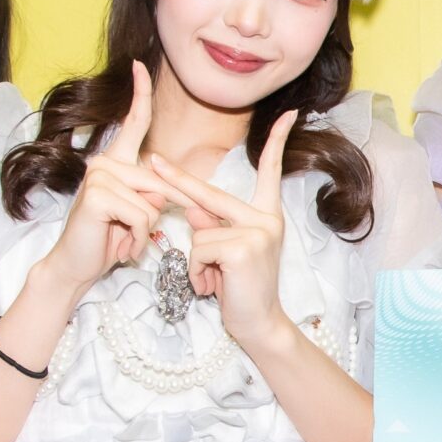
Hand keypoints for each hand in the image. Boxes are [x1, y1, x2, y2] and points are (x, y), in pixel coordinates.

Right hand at [38, 61, 171, 290]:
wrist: (76, 267)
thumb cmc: (108, 241)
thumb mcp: (136, 212)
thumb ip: (151, 191)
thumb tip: (166, 186)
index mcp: (114, 162)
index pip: (132, 123)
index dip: (139, 94)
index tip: (139, 65)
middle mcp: (104, 162)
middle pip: (159, 180)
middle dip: (161, 213)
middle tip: (134, 237)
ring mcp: (99, 176)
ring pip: (153, 201)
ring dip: (144, 230)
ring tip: (121, 240)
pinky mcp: (98, 194)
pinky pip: (142, 215)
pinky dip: (137, 238)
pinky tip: (118, 246)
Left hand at [147, 112, 293, 353]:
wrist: (259, 325)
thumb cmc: (241, 290)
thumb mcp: (226, 253)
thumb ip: (214, 225)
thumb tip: (192, 207)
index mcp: (266, 216)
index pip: (271, 173)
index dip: (277, 143)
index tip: (289, 116)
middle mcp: (265, 219)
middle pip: (210, 194)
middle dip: (176, 180)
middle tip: (151, 158)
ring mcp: (256, 232)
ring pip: (198, 232)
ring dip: (196, 261)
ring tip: (214, 280)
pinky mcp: (241, 247)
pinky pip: (198, 249)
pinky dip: (197, 271)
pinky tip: (214, 286)